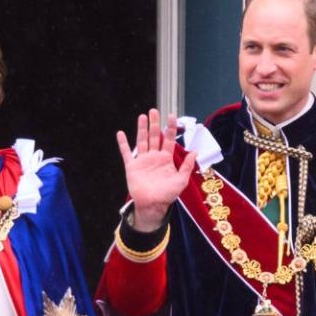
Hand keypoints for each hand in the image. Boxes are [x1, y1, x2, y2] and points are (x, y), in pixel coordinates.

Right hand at [116, 109, 196, 231]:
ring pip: (142, 141)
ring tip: (142, 116)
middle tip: (154, 111)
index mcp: (166, 159)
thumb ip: (187, 166)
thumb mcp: (181, 180)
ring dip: (142, 129)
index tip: (171, 116)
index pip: (169, 139)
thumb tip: (194, 151)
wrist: (152, 205)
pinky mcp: (132, 166)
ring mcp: (142, 161)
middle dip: (154, 123)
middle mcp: (154, 157)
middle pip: (154, 136)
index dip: (170, 127)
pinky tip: (120, 133)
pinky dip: (123, 143)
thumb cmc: (167, 194)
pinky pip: (126, 153)